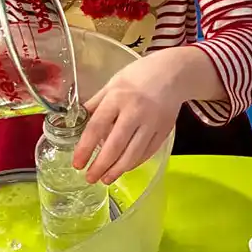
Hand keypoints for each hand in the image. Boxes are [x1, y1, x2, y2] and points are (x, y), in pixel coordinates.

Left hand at [73, 52, 182, 183]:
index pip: (97, 127)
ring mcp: (152, 123)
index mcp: (117, 97)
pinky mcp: (164, 130)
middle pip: (115, 145)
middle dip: (101, 165)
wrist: (173, 73)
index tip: (77, 163)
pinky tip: (124, 168)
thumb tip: (77, 120)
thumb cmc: (139, 75)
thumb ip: (96, 103)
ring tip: (105, 179)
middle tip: (90, 178)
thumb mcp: (113, 83)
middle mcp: (135, 111)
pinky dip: (134, 163)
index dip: (85, 148)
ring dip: (117, 170)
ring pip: (133, 153)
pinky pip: (148, 152)